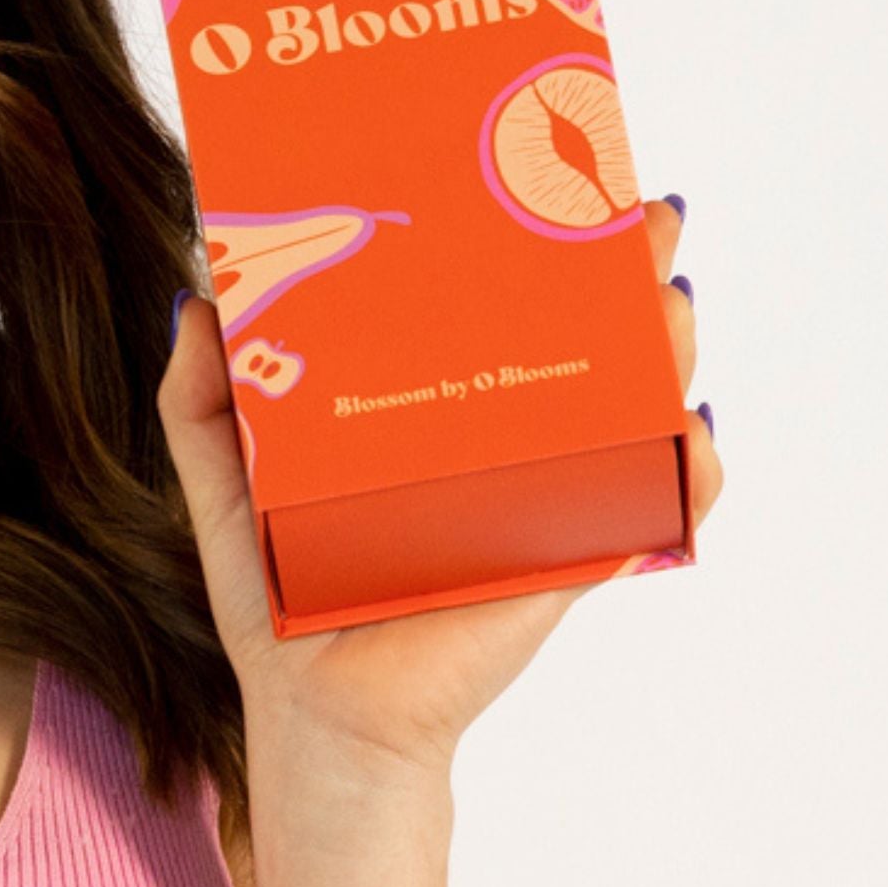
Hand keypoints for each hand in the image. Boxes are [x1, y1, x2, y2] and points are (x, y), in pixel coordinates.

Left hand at [158, 196, 723, 779]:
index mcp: (425, 405)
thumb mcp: (223, 487)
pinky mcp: (571, 551)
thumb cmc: (282, 604)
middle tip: (637, 213)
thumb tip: (197, 294)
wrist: (325, 718)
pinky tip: (690, 429)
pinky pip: (656, 504)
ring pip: (629, 401)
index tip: (537, 168)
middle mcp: (497, 436)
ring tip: (669, 299)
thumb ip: (199, 400)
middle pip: (574, 333)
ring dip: (664, 342)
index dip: (518, 239)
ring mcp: (544, 490)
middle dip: (618, 268)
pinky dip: (690, 469)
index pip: (483, 303)